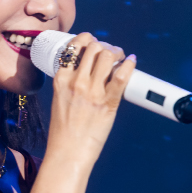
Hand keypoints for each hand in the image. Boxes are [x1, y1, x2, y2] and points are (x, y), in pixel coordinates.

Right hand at [43, 32, 132, 164]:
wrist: (68, 153)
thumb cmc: (63, 131)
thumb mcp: (60, 100)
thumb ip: (71, 84)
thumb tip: (90, 71)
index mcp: (61, 79)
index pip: (74, 46)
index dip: (87, 39)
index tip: (93, 43)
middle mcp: (76, 82)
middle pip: (94, 47)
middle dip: (105, 45)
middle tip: (111, 53)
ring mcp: (92, 92)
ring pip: (107, 56)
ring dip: (116, 52)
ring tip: (120, 58)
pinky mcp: (108, 103)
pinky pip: (121, 76)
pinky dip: (129, 65)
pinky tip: (131, 61)